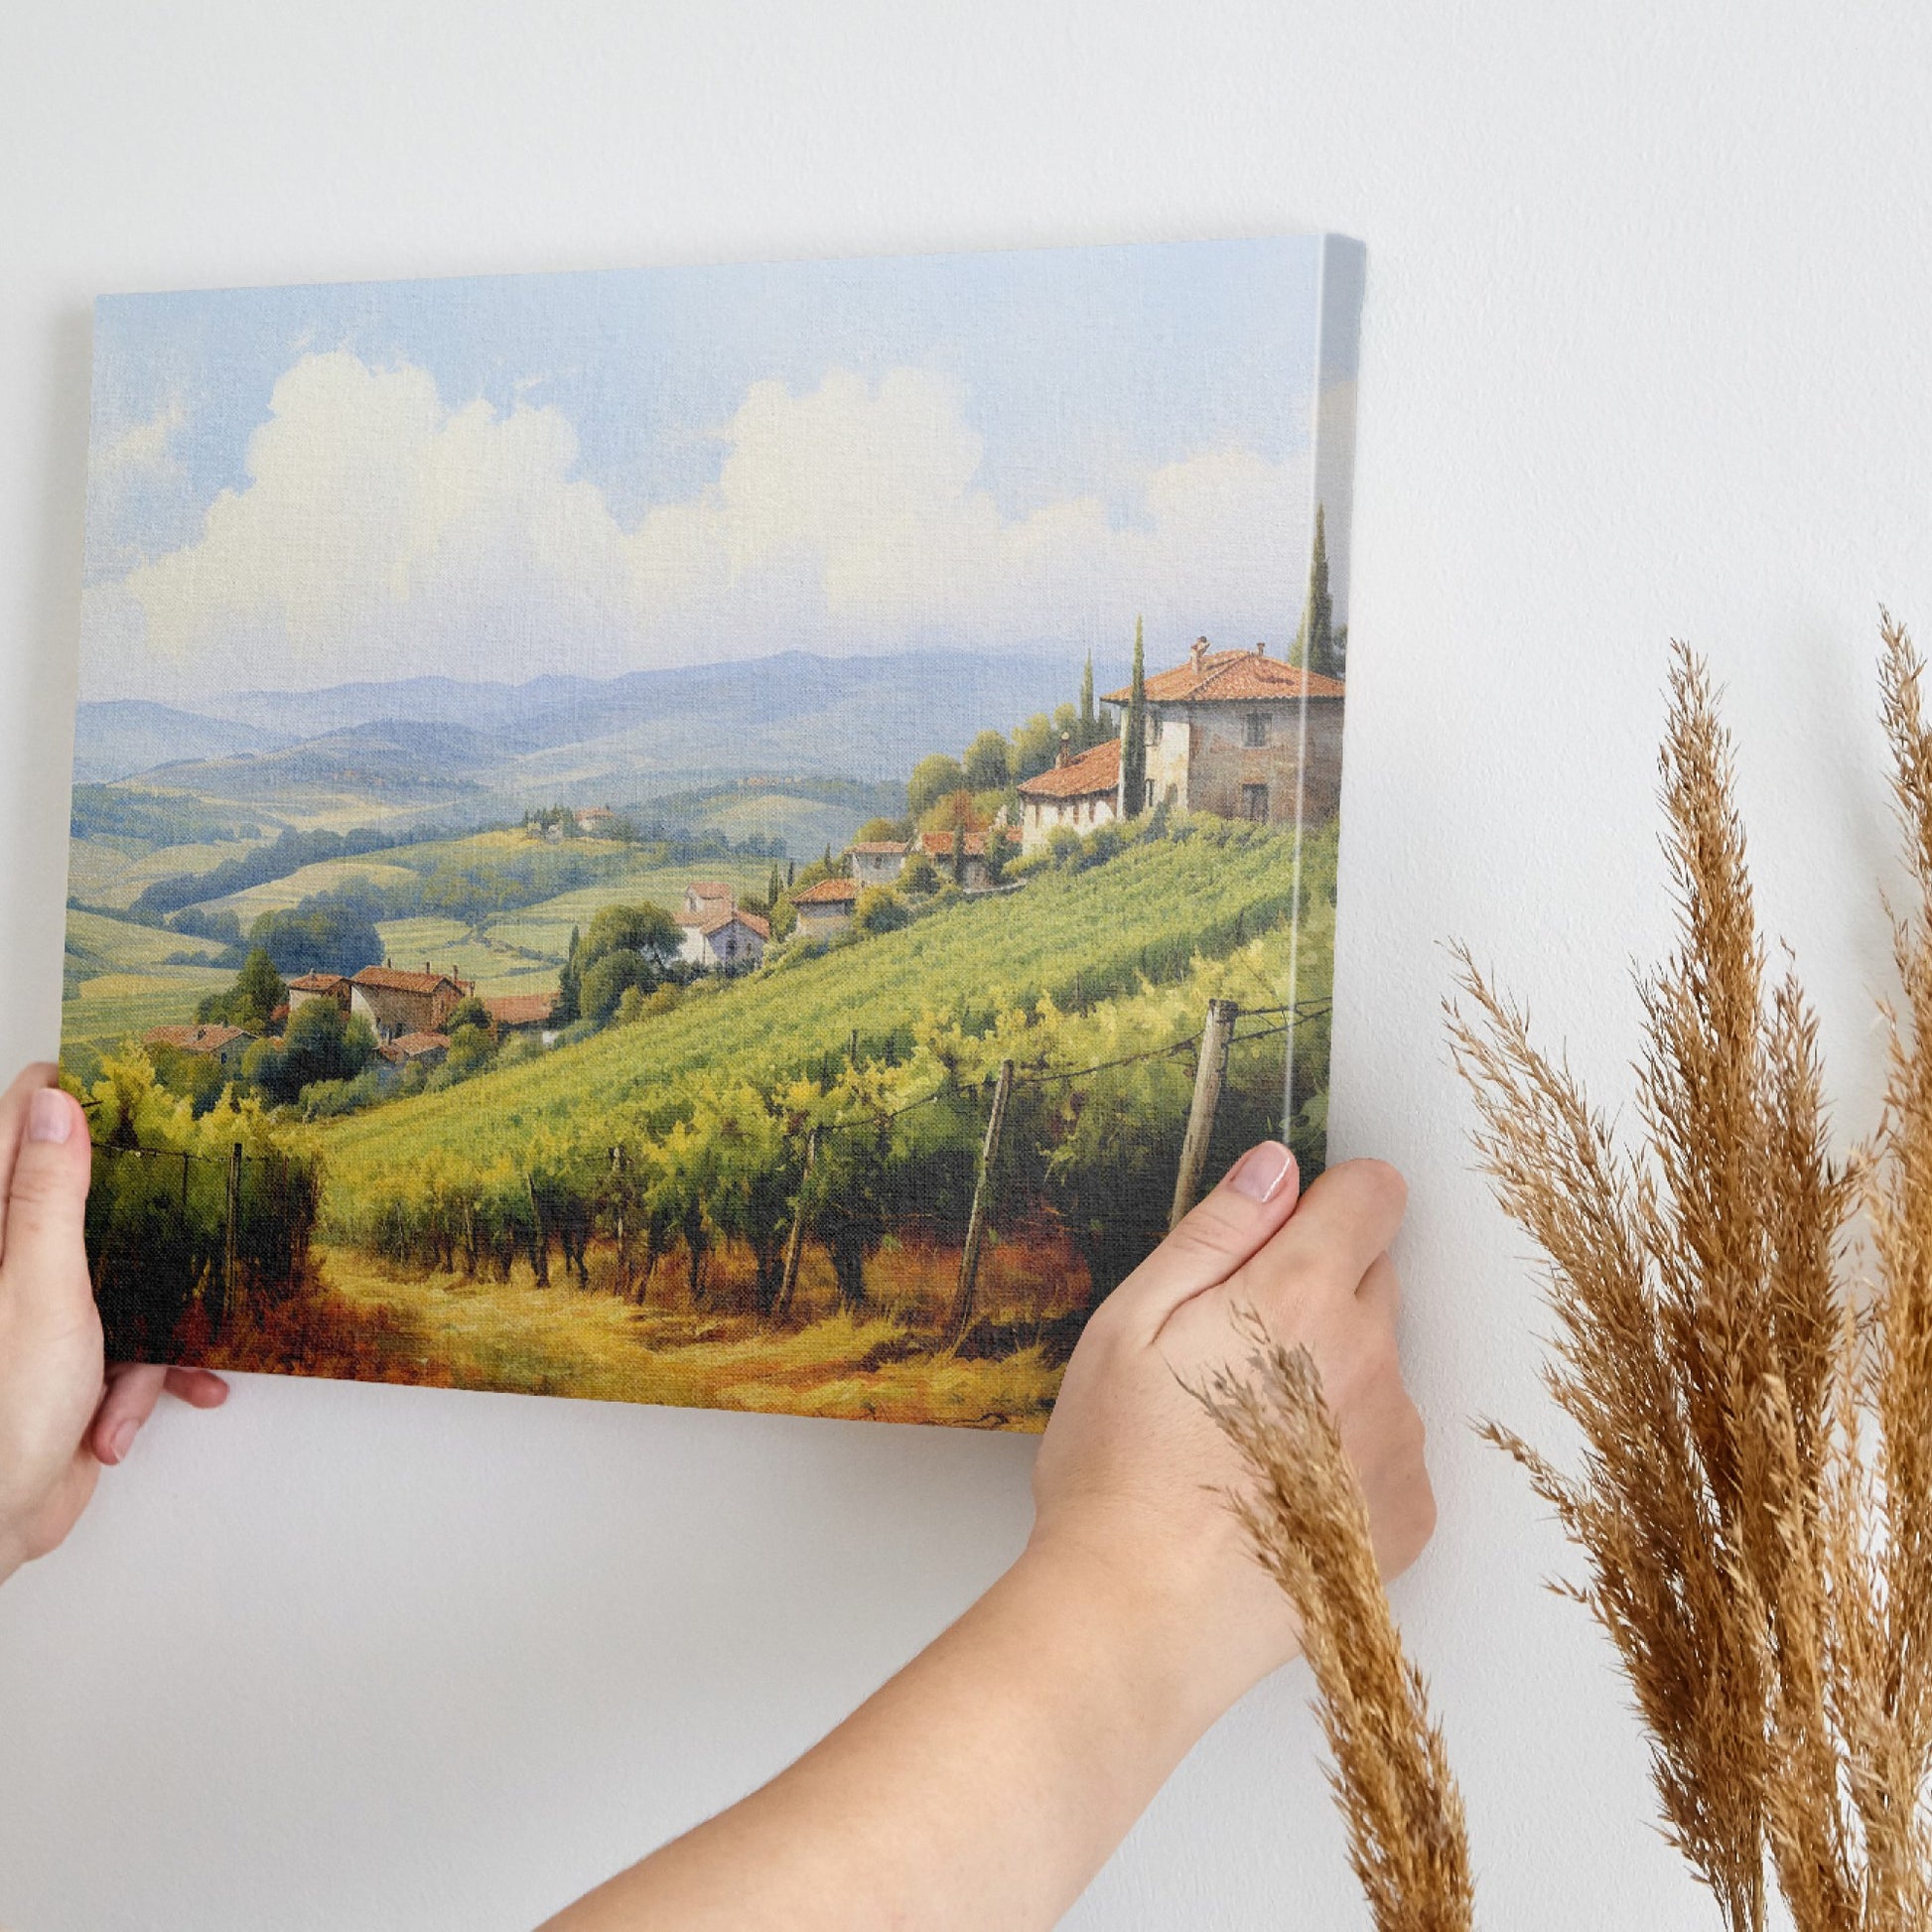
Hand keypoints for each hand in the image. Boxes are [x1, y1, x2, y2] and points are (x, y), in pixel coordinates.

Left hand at [0, 1064, 227, 1582]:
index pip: (20, 1125)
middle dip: (145, 1217)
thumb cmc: (2, 1411)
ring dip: (149, 1327)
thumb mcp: (40, 1288)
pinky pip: (130, 1343)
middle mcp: (11, 1261)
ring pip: (125, 1274)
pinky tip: (129, 1416)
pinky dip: (143, 1379)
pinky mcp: (70, 1358)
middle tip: (186, 1197)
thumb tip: (58, 1104)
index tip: (130, 1081)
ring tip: (143, 1369)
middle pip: (86, 1198)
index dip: (71, 1097)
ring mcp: (40, 1310)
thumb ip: (49, 1195)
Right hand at [1029, 1144, 1433, 1723]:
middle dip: (1317, 1291)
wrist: (1143, 1617)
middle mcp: (1372, 1358)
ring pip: (1379, 1367)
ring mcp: (1398, 1441)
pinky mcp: (1408, 1515)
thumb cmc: (1119, 1470)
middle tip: (1231, 1352)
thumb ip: (1216, 1233)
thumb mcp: (1131, 1323)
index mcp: (1301, 1295)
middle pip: (1375, 1279)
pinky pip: (1389, 1449)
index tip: (1282, 1234)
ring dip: (1332, 1378)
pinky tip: (1277, 1491)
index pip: (1373, 1195)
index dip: (1327, 1200)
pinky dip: (1347, 1456)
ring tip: (1244, 1438)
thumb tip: (1275, 1168)